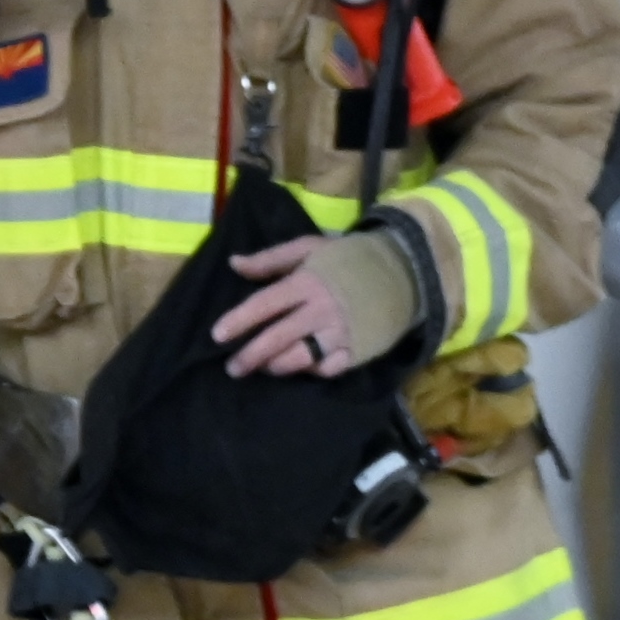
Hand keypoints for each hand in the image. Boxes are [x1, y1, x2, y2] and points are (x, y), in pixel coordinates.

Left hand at [210, 235, 354, 379]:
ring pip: (301, 358)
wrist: (402, 270)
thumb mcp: (308, 247)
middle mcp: (321, 310)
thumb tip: (234, 264)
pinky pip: (329, 369)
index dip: (238, 321)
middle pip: (278, 338)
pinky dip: (312, 371)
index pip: (264, 305)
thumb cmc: (347, 259)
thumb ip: (270, 259)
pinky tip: (301, 369)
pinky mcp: (358, 350)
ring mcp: (341, 333)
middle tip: (233, 368)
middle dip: (251, 355)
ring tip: (265, 367)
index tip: (217, 335)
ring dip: (278, 365)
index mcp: (306, 283)